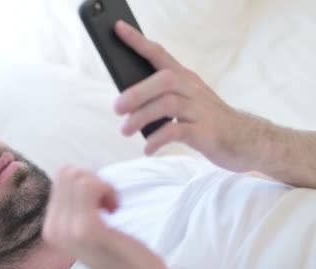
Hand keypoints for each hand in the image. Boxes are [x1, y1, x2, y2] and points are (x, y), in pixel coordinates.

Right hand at [42, 165, 173, 268]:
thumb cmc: (122, 258)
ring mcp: (67, 229)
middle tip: (108, 204)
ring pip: (76, 177)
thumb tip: (76, 177)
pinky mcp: (86, 228)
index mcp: (51, 228)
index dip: (85, 184)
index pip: (59, 180)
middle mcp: (53, 229)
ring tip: (112, 207)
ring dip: (101, 186)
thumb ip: (76, 209)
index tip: (100, 205)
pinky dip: (107, 189)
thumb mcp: (87, 231)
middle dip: (93, 181)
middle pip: (66, 174)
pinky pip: (89, 186)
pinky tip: (115, 209)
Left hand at [113, 21, 273, 172]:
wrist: (246, 139)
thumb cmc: (204, 119)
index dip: (138, 40)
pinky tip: (147, 149)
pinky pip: (177, 131)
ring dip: (141, 117)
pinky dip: (157, 139)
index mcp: (184, 78)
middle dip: (137, 92)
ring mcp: (200, 110)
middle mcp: (192, 89)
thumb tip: (123, 100)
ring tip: (125, 130)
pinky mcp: (205, 132)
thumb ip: (158, 96)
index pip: (158, 53)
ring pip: (168, 104)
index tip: (118, 27)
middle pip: (164, 80)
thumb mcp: (184, 101)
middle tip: (116, 108)